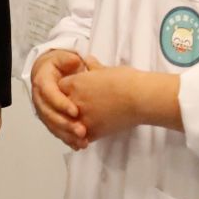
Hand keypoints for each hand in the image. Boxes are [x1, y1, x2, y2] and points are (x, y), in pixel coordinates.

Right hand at [29, 49, 89, 149]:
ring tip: (83, 141)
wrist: (48, 72)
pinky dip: (67, 139)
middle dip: (65, 124)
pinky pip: (56, 131)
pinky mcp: (49, 119)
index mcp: (42, 83)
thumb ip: (68, 59)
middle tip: (81, 131)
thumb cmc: (58, 65)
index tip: (75, 111)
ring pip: (52, 126)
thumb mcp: (62, 58)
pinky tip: (78, 145)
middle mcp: (39, 99)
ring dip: (67, 135)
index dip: (61, 104)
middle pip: (50, 114)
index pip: (50, 94)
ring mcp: (43, 111)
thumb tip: (75, 61)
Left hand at [61, 62, 182, 140]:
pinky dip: (81, 138)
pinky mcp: (93, 132)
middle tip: (74, 108)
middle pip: (59, 106)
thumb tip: (88, 60)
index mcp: (75, 84)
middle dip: (66, 107)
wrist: (140, 98)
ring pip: (67, 125)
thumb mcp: (106, 69)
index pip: (59, 87)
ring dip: (72, 124)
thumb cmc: (126, 80)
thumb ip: (93, 66)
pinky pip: (79, 138)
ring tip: (78, 125)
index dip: (66, 89)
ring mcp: (82, 118)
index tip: (73, 91)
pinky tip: (85, 137)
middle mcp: (74, 101)